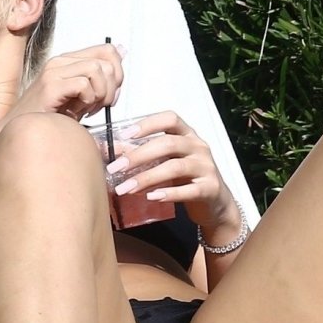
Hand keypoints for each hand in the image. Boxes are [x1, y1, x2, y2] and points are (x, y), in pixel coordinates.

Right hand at [10, 44, 123, 121]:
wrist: (19, 130)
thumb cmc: (50, 115)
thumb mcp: (82, 93)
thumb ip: (101, 73)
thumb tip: (123, 50)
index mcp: (68, 60)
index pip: (107, 50)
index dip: (118, 72)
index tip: (110, 93)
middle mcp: (60, 61)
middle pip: (106, 61)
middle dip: (112, 87)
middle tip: (101, 104)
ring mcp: (54, 72)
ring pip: (97, 70)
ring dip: (100, 94)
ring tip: (89, 108)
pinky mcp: (50, 86)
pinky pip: (84, 85)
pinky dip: (88, 100)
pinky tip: (79, 111)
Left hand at [106, 111, 241, 239]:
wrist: (215, 204)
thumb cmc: (185, 178)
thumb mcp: (165, 161)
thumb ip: (141, 153)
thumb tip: (107, 149)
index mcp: (187, 135)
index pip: (170, 119)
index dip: (147, 124)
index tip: (124, 134)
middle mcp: (199, 147)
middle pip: (168, 144)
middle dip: (138, 155)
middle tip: (115, 168)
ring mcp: (206, 167)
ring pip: (175, 167)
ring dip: (147, 177)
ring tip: (125, 188)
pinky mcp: (210, 189)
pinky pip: (189, 190)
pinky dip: (169, 193)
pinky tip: (151, 197)